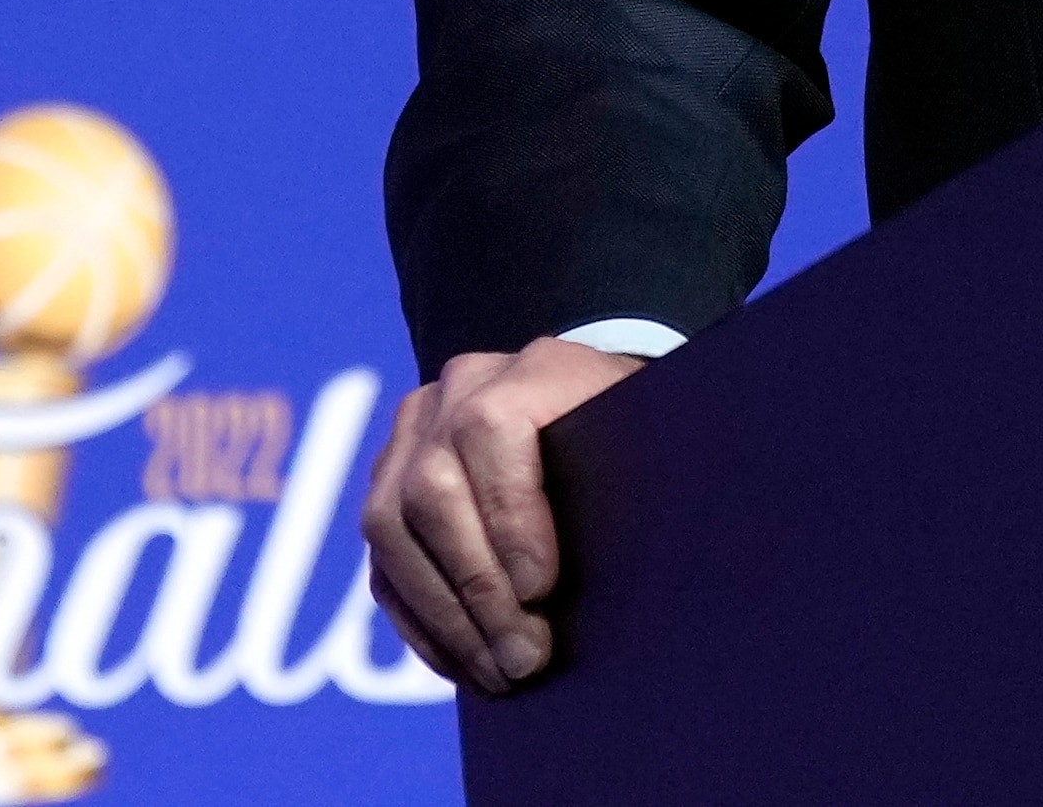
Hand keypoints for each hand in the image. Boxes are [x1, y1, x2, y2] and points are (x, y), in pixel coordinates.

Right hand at [358, 333, 643, 693]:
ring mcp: (415, 435)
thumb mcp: (660, 451)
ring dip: (444, 616)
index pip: (493, 428)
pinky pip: (383, 562)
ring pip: (390, 527)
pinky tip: (466, 664)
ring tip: (499, 672)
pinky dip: (422, 622)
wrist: (605, 423)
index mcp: (536, 369)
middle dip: (477, 588)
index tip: (542, 590)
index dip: (509, 514)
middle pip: (432, 488)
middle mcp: (460, 388)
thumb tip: (657, 562)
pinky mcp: (390, 486)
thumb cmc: (644, 448)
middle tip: (524, 657)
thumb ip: (654, 486)